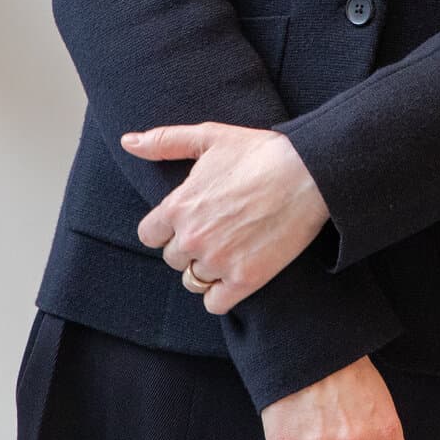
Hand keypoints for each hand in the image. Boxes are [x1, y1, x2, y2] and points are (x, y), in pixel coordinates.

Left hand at [122, 123, 329, 313]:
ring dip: (207, 269)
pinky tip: (237, 272)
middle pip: (173, 258)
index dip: (169, 228)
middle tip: (220, 228)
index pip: (149, 235)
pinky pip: (215, 303)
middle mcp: (192, 238)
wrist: (310, 173)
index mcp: (178, 206)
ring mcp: (218, 261)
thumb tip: (129, 142)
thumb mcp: (210, 137)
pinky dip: (222, 293)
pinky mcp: (244, 279)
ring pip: (193, 281)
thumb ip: (165, 141)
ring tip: (231, 248)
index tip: (191, 219)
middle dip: (192, 246)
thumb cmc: (260, 152)